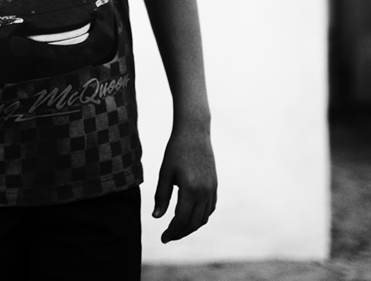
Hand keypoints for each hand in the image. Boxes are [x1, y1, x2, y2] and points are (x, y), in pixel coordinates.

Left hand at [152, 120, 216, 242]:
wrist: (194, 132)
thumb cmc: (176, 150)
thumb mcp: (165, 173)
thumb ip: (161, 196)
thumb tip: (156, 217)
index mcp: (190, 190)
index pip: (181, 219)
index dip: (171, 232)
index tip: (163, 238)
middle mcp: (204, 192)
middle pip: (193, 223)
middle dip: (180, 233)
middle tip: (168, 237)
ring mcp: (212, 189)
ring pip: (203, 218)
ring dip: (191, 226)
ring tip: (177, 229)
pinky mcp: (214, 185)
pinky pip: (210, 208)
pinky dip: (200, 217)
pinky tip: (190, 217)